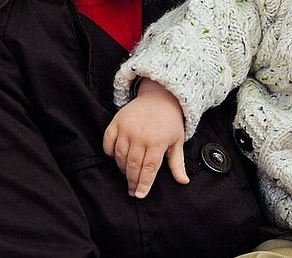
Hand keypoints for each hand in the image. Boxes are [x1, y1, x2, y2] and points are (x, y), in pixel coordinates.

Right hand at [102, 78, 188, 197]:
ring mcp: (127, 128)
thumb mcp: (177, 141)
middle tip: (132, 191)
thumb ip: (177, 163)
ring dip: (122, 168)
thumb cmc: (170, 121)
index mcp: (158, 141)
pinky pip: (108, 142)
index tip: (140, 195)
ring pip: (120, 156)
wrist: (160, 96)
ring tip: (128, 174)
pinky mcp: (116, 122)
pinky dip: (109, 152)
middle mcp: (141, 136)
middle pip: (133, 166)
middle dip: (132, 181)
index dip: (143, 184)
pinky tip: (116, 157)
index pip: (149, 169)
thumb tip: (183, 181)